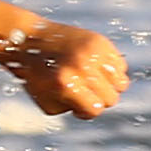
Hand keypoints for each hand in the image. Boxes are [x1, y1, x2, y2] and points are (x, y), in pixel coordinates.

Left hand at [2, 20, 128, 119]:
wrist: (29, 39)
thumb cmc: (37, 75)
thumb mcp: (47, 101)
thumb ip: (73, 108)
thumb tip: (96, 104)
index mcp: (66, 83)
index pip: (95, 109)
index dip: (87, 112)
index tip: (77, 105)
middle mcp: (81, 66)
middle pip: (111, 98)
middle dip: (99, 99)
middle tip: (85, 91)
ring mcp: (92, 51)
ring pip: (121, 82)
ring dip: (109, 86)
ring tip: (94, 81)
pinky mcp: (100, 40)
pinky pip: (120, 65)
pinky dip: (112, 70)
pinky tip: (97, 68)